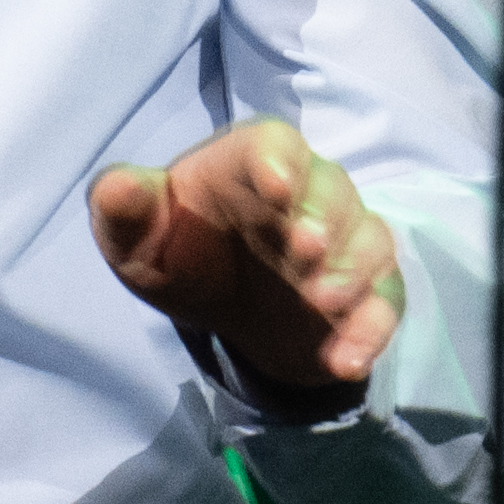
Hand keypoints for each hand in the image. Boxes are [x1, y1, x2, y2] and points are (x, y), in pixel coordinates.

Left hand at [93, 114, 405, 412]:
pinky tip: (347, 359)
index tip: (275, 187)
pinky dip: (374, 327)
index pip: (273, 143)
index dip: (278, 160)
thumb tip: (117, 188)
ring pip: (369, 237)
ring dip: (353, 268)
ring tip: (323, 300)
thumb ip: (123, 210)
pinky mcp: (364, 292)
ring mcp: (342, 243)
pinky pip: (386, 300)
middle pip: (331, 187)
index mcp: (249, 165)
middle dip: (323, 216)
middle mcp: (307, 194)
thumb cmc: (179, 254)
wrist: (224, 310)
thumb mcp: (136, 239)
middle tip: (305, 250)